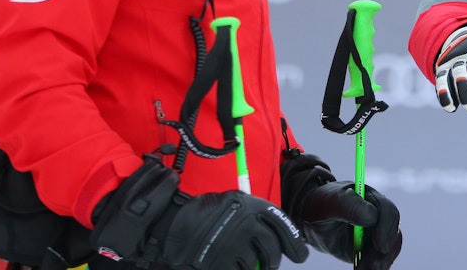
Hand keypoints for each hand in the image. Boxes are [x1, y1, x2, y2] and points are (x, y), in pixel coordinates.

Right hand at [91, 154, 308, 268]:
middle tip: (269, 264)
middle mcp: (247, 225)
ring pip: (257, 265)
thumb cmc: (200, 210)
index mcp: (251, 207)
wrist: (167, 221)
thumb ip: (252, 216)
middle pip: (272, 251)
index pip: (282, 228)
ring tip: (251, 267)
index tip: (299, 255)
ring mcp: (235, 245)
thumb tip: (270, 233)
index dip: (294, 244)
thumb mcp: (231, 203)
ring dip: (256, 268)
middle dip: (273, 260)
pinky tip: (235, 267)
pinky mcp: (223, 262)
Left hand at [281, 152, 401, 269]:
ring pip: (389, 250)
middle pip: (393, 234)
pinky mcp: (369, 248)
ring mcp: (375, 233)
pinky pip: (378, 260)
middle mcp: (378, 215)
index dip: (387, 229)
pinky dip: (373, 268)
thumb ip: (350, 206)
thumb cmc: (321, 204)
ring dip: (380, 263)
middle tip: (372, 265)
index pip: (389, 212)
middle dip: (385, 251)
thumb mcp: (331, 202)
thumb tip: (372, 216)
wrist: (311, 218)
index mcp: (371, 198)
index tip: (380, 246)